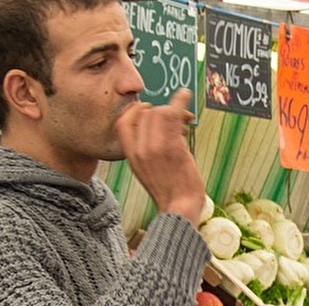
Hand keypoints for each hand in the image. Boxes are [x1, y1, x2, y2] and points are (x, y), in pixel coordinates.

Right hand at [117, 89, 204, 220]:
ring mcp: (154, 147)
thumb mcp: (147, 170)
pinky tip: (185, 94)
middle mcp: (139, 149)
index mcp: (130, 155)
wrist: (179, 208)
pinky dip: (180, 101)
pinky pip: (173, 114)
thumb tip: (155, 129)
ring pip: (159, 112)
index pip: (122, 121)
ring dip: (174, 112)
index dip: (136, 111)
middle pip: (145, 114)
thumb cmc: (169, 191)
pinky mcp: (171, 146)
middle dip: (161, 111)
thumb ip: (145, 150)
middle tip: (176, 119)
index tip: (150, 110)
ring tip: (185, 120)